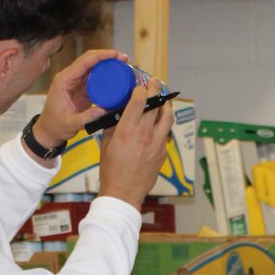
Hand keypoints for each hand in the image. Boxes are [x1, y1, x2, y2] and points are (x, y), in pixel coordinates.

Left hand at [31, 48, 125, 147]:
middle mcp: (69, 77)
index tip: (115, 55)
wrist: (50, 130)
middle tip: (124, 59)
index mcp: (64, 80)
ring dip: (107, 64)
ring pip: (92, 66)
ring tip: (123, 64)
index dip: (100, 56)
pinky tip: (116, 75)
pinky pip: (94, 77)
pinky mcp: (81, 88)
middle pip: (89, 60)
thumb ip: (87, 117)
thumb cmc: (56, 126)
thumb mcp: (71, 123)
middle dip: (106, 56)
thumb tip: (105, 110)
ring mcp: (75, 82)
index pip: (84, 62)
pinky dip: (105, 74)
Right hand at [97, 76, 174, 209]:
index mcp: (127, 130)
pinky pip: (166, 132)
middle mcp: (144, 134)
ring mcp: (157, 143)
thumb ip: (114, 124)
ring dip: (165, 104)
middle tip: (153, 82)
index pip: (139, 99)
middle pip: (155, 103)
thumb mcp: (107, 143)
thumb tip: (119, 110)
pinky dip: (164, 122)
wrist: (123, 192)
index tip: (139, 83)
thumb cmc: (111, 169)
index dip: (140, 87)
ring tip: (162, 98)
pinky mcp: (163, 152)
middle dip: (155, 89)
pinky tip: (159, 120)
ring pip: (167, 116)